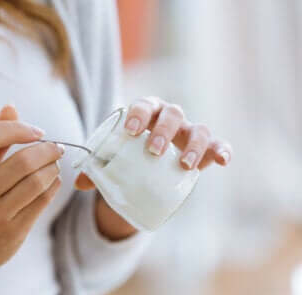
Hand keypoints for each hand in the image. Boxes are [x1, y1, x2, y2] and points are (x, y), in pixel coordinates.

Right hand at [0, 105, 63, 276]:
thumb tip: (11, 106)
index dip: (18, 128)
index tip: (37, 132)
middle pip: (24, 161)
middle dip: (48, 150)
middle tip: (57, 147)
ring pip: (38, 182)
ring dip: (53, 168)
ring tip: (54, 164)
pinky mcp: (11, 234)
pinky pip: (42, 202)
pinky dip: (53, 186)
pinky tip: (52, 181)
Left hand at [75, 97, 232, 238]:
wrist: (151, 164)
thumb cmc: (129, 156)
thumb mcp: (113, 160)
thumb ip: (97, 168)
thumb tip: (79, 183)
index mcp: (146, 113)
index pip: (144, 105)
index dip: (139, 114)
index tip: (131, 132)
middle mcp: (170, 118)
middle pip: (172, 114)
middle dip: (164, 130)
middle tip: (153, 151)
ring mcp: (189, 132)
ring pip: (198, 128)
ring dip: (194, 145)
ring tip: (184, 165)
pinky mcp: (206, 148)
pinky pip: (218, 145)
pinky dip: (222, 150)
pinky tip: (221, 161)